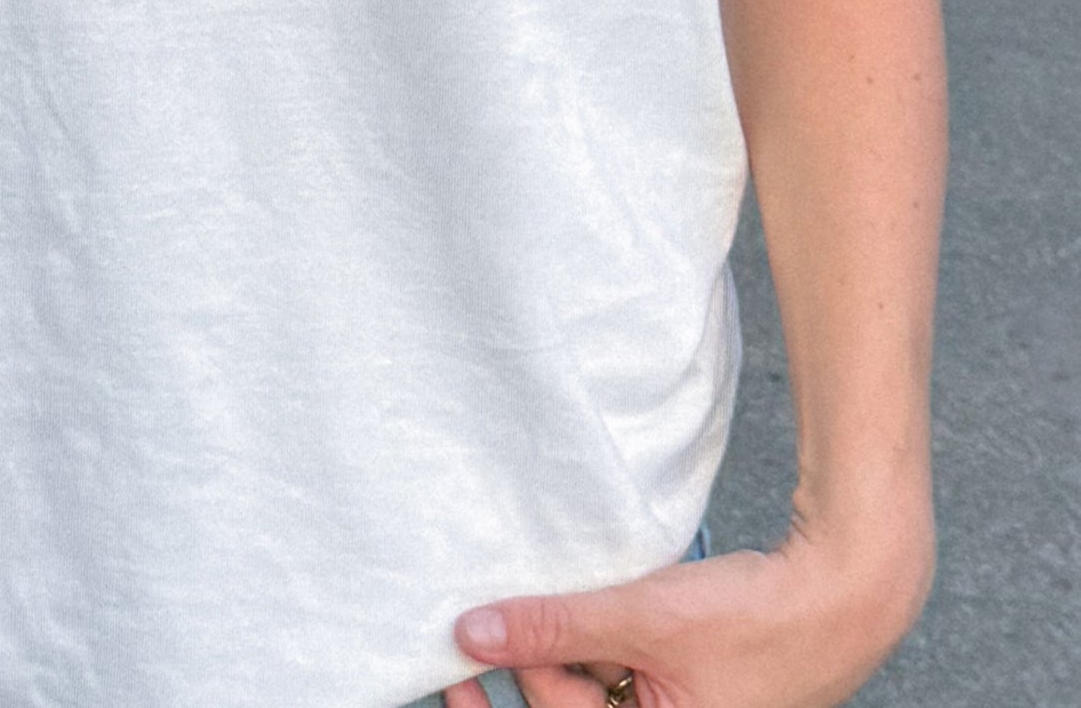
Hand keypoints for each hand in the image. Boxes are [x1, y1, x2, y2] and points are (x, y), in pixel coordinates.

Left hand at [440, 504, 932, 707]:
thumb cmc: (759, 620)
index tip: (450, 658)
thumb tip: (470, 635)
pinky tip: (591, 601)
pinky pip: (619, 671)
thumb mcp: (643, 619)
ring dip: (566, 643)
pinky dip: (598, 638)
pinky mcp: (682, 688)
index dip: (503, 679)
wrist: (842, 594)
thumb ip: (554, 628)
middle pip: (567, 703)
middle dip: (535, 659)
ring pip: (590, 684)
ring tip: (555, 596)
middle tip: (495, 609)